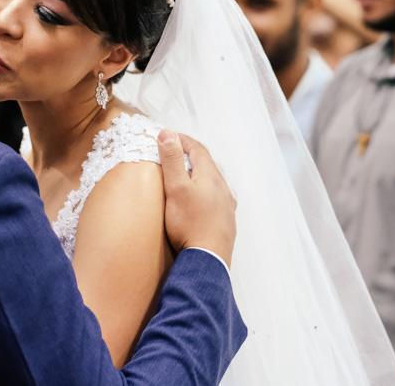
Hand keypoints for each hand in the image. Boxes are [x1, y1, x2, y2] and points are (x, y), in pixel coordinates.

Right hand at [159, 129, 236, 266]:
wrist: (208, 260)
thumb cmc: (189, 223)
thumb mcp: (175, 188)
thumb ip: (173, 160)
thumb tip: (168, 133)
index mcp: (211, 176)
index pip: (197, 149)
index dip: (182, 140)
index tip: (167, 137)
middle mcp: (223, 188)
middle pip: (207, 165)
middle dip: (190, 156)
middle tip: (174, 154)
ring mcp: (227, 206)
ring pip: (213, 183)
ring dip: (198, 175)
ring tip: (184, 177)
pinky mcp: (226, 222)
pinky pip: (216, 200)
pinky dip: (204, 193)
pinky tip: (198, 203)